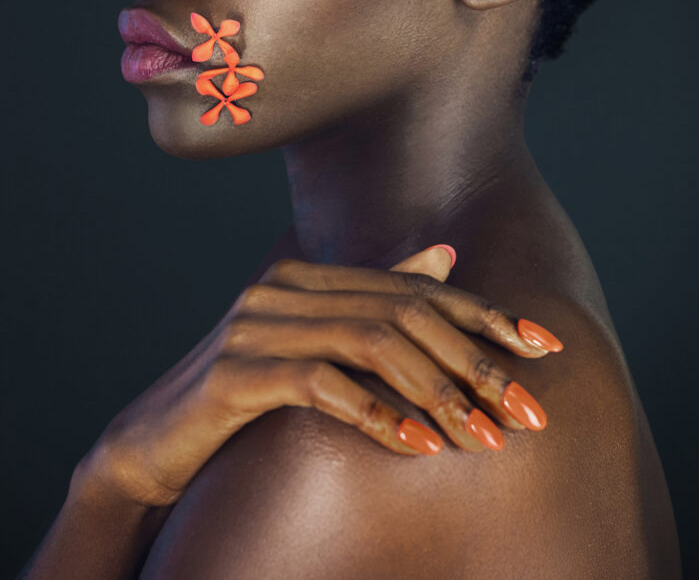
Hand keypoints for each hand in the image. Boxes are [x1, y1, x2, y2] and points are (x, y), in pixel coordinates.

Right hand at [81, 246, 561, 508]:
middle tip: (525, 410)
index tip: (542, 346)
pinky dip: (376, 412)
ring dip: (436, 392)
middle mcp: (285, 287)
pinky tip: (417, 444)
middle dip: (474, 361)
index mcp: (309, 276)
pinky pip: (320, 383)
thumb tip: (446, 255)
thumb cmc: (243, 399)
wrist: (153, 446)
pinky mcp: (235, 371)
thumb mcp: (316, 348)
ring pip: (369, 342)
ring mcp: (257, 325)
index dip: (483, 314)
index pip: (416, 289)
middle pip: (402, 313)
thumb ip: (374, 300)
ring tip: (482, 437)